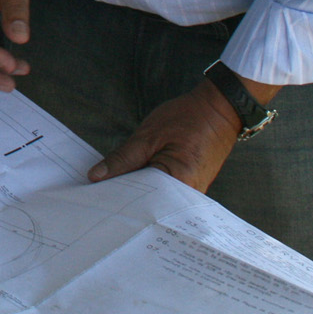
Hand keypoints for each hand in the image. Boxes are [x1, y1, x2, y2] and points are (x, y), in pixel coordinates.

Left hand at [87, 79, 243, 191]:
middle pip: (147, 204)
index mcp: (180, 185)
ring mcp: (191, 193)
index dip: (115, 198)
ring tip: (110, 185)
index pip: (140, 202)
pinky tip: (131, 178)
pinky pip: (163, 191)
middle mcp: (188, 197)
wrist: (220, 108)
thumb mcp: (148, 136)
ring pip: (154, 199)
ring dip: (135, 191)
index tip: (93, 196)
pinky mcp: (189, 186)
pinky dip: (147, 185)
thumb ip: (123, 159)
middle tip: (97, 192)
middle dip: (123, 198)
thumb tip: (96, 177)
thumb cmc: (188, 118)